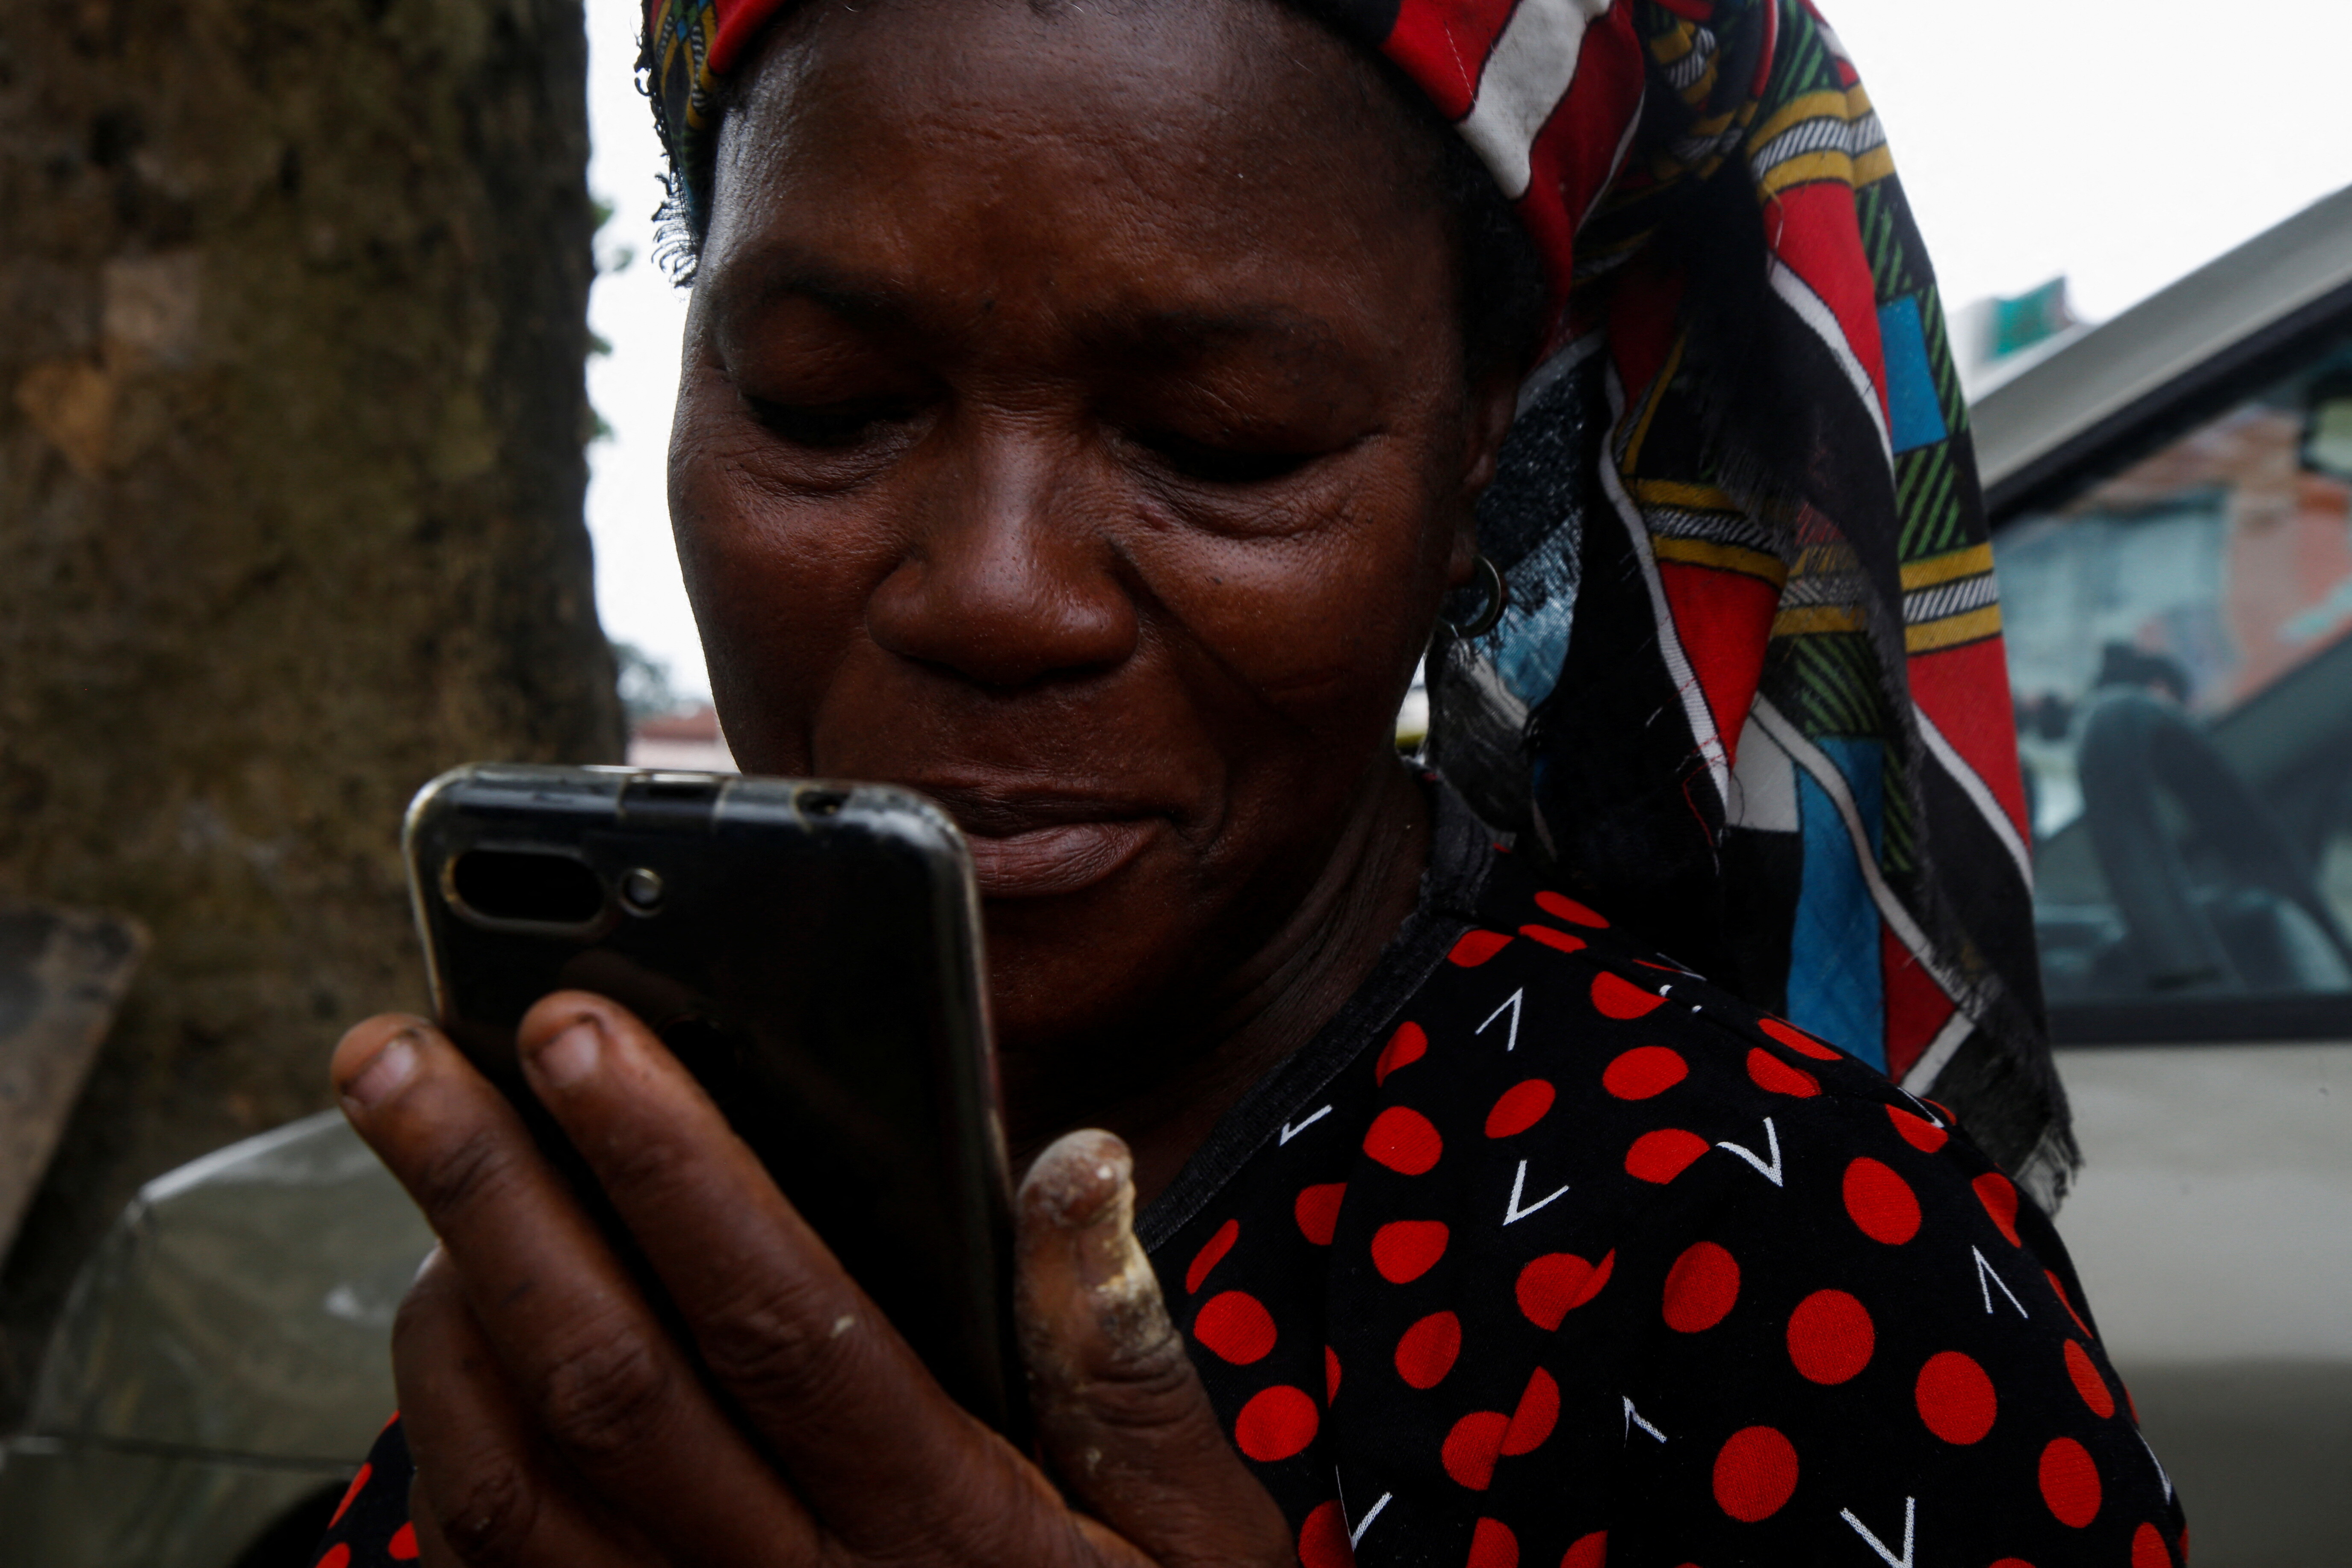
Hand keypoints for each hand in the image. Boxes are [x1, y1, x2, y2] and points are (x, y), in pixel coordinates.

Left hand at [331, 995, 1292, 1566]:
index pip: (779, 1320)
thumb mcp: (1187, 1533)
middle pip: (609, 1380)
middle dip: (493, 1196)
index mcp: (944, 1530)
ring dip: (447, 1304)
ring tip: (419, 1164)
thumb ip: (1126, 1358)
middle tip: (401, 1055)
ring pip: (517, 1480)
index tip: (585, 1033)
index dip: (673, 1168)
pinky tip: (444, 1324)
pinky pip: (492, 1566)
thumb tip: (1077, 1168)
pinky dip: (443, 1433)